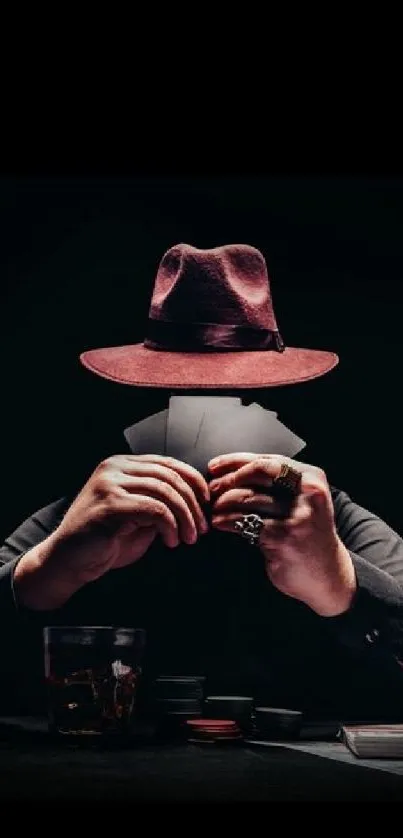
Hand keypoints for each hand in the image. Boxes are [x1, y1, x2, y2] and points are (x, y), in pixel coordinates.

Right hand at [14, 455, 208, 608]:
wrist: (68, 562)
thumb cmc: (103, 541)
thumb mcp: (138, 516)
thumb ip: (161, 502)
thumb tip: (197, 500)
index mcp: (121, 465)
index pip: (168, 464)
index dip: (193, 483)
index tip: (206, 504)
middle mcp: (114, 468)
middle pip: (169, 476)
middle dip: (192, 504)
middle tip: (201, 528)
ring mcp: (109, 484)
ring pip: (164, 491)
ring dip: (184, 517)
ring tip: (188, 538)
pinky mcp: (109, 505)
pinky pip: (153, 509)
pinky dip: (169, 525)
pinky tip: (171, 541)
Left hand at [208, 453, 356, 616]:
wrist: (327, 574)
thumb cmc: (307, 534)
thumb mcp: (301, 502)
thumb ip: (276, 484)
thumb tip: (229, 471)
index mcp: (311, 478)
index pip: (267, 460)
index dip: (236, 461)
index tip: (215, 466)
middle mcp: (308, 492)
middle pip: (257, 473)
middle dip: (228, 479)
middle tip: (211, 489)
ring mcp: (297, 515)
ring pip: (248, 497)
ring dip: (223, 502)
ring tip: (213, 508)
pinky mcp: (284, 537)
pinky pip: (246, 522)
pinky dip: (227, 521)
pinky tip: (219, 523)